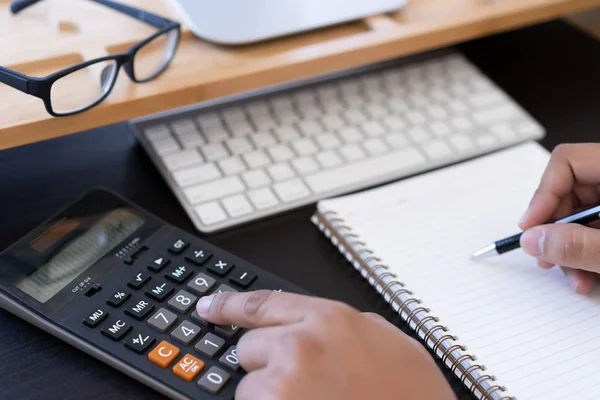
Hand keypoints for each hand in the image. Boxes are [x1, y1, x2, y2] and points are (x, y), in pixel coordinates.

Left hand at [196, 290, 455, 399]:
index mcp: (331, 320)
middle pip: (250, 347)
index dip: (229, 306)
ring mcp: (285, 386)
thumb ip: (349, 326)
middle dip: (268, 365)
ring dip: (272, 397)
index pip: (262, 303)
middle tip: (306, 384)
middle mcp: (302, 346)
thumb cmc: (410, 396)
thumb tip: (327, 324)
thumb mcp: (389, 344)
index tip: (208, 307)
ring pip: (250, 388)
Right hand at [519, 143, 599, 293]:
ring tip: (575, 279)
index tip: (531, 227)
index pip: (568, 161)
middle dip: (556, 230)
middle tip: (547, 259)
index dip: (544, 194)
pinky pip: (596, 226)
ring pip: (581, 213)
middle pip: (570, 190)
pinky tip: (589, 276)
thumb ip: (580, 245)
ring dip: (569, 248)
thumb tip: (534, 240)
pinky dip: (587, 251)